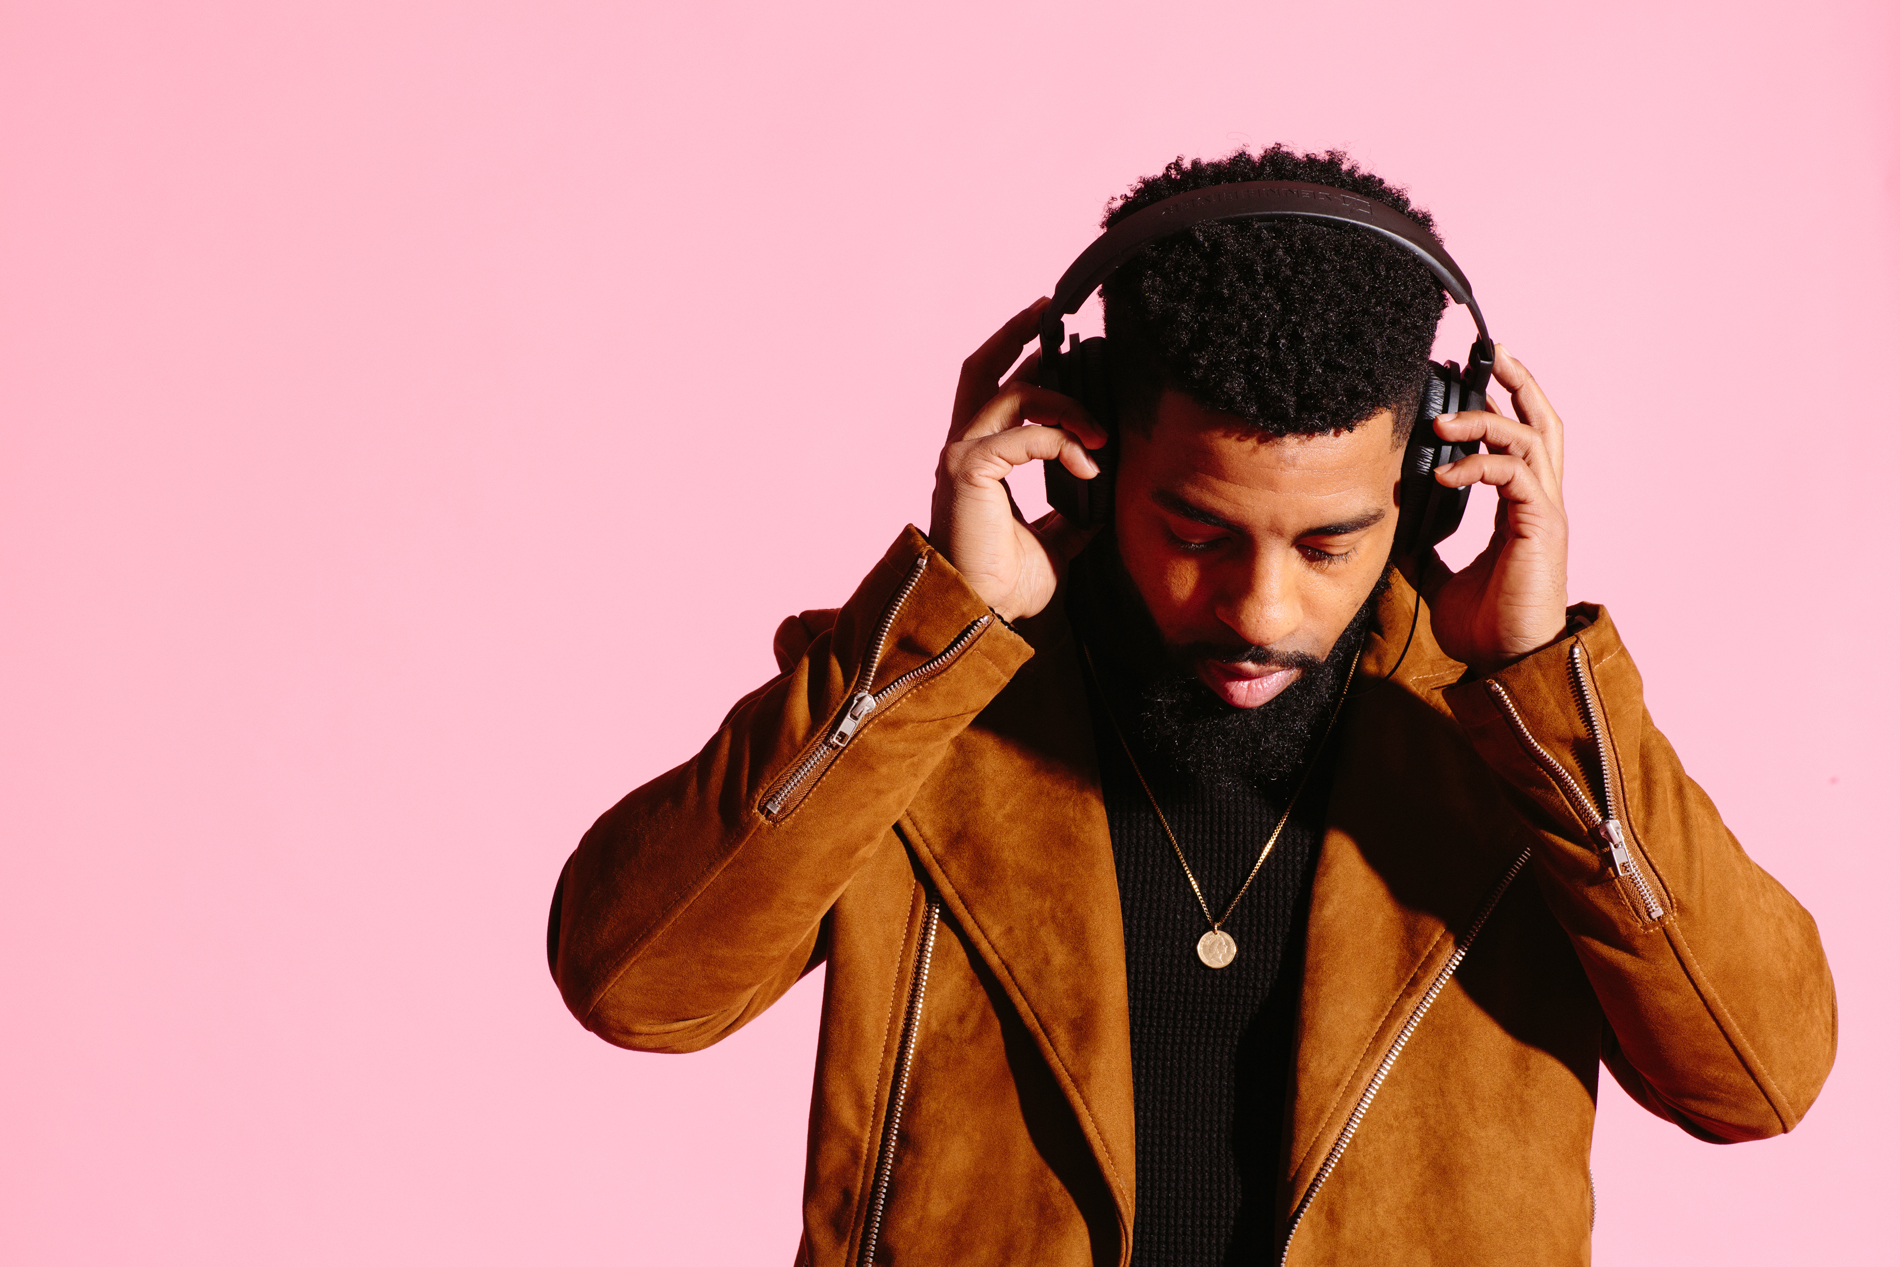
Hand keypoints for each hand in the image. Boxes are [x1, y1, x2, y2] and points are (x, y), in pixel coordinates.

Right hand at [928, 300, 1105, 622]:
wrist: (980, 616)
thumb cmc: (1005, 584)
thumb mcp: (1055, 541)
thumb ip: (1073, 512)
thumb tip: (1104, 493)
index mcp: (977, 459)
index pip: (995, 391)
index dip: (1023, 360)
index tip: (1059, 344)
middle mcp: (962, 448)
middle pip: (983, 369)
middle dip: (1017, 335)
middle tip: (1052, 312)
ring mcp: (960, 455)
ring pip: (1015, 394)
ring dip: (1066, 403)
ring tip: (1102, 434)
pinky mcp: (968, 471)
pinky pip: (1023, 435)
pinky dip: (1062, 442)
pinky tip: (1088, 465)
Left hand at [1416, 345, 1569, 671]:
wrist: (1510, 668)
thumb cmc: (1486, 629)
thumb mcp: (1441, 579)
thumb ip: (1424, 549)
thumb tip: (1391, 529)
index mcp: (1521, 509)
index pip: (1518, 442)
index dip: (1500, 407)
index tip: (1469, 382)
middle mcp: (1539, 501)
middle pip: (1541, 422)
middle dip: (1517, 383)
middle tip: (1490, 352)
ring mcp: (1544, 511)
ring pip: (1530, 438)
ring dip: (1486, 419)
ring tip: (1443, 421)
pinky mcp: (1541, 525)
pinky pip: (1513, 474)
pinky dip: (1478, 464)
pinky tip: (1444, 473)